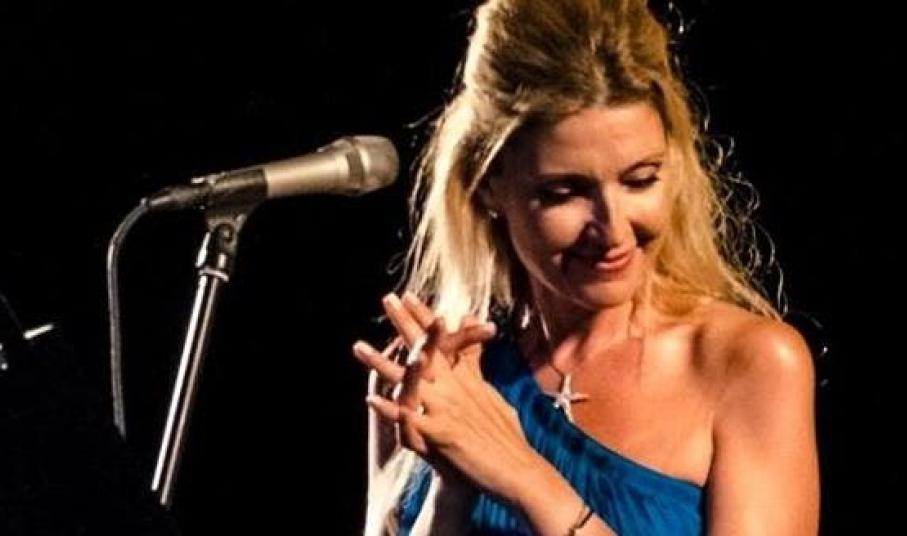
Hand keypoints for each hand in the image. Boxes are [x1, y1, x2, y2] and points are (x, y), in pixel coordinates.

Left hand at [354, 292, 541, 503]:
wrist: (520, 471)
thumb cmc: (506, 436)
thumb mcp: (490, 395)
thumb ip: (475, 366)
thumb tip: (475, 345)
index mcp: (465, 379)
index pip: (443, 341)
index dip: (425, 317)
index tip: (408, 296)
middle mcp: (455, 388)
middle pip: (425, 349)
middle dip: (404, 324)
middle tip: (388, 299)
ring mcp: (448, 409)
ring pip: (410, 380)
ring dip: (382, 363)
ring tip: (359, 347)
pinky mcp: (443, 434)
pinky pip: (412, 420)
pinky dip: (392, 410)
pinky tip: (372, 400)